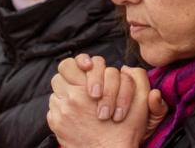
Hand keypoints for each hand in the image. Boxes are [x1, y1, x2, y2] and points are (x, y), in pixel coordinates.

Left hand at [49, 62, 165, 147]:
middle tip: (83, 86)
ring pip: (56, 93)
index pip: (68, 65)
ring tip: (81, 102)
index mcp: (87, 88)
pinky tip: (77, 115)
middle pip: (59, 77)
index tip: (87, 70)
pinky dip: (63, 109)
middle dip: (71, 79)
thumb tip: (124, 68)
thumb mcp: (140, 99)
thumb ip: (135, 77)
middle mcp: (70, 99)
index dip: (77, 64)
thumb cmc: (126, 130)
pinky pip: (54, 109)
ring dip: (67, 94)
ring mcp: (61, 114)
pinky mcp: (57, 126)